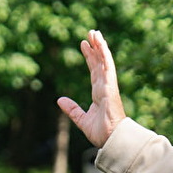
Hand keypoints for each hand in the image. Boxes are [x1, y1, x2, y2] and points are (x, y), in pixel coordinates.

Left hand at [56, 29, 126, 147]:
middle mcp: (104, 87)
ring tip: (94, 32)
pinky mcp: (111, 85)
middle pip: (99, 63)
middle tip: (90, 34)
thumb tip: (59, 100)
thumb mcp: (81, 120)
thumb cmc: (101, 133)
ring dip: (100, 46)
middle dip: (95, 48)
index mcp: (99, 94)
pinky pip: (108, 65)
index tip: (84, 46)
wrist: (112, 139)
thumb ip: (72, 110)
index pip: (94, 72)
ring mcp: (109, 85)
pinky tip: (100, 42)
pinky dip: (104, 53)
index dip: (90, 58)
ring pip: (104, 61)